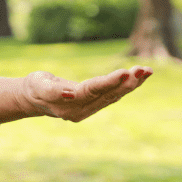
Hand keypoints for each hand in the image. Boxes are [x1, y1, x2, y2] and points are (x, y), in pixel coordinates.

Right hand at [19, 66, 152, 122]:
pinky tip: (140, 76)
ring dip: (132, 84)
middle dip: (127, 82)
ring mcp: (89, 110)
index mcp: (68, 105)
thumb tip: (70, 93)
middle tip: (142, 70)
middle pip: (108, 95)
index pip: (92, 91)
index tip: (125, 72)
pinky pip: (114, 95)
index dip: (109, 82)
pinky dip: (128, 85)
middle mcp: (81, 111)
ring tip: (146, 71)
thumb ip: (53, 90)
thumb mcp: (38, 85)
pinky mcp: (95, 106)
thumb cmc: (35, 87)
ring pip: (114, 96)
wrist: (35, 98)